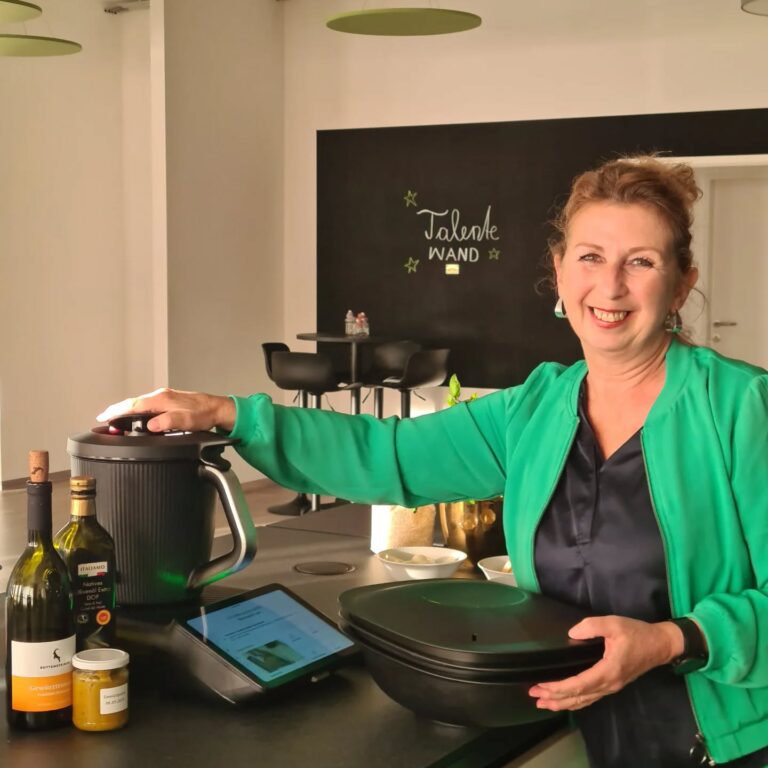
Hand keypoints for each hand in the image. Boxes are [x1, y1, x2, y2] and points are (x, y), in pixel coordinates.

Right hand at [96, 387, 235, 432]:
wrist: (218, 409)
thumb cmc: (204, 414)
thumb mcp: (186, 421)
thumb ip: (168, 422)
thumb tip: (150, 426)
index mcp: (162, 399)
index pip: (133, 405)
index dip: (117, 411)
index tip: (104, 417)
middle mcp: (162, 396)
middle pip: (134, 403)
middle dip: (117, 410)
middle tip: (104, 419)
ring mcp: (165, 397)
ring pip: (140, 403)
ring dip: (126, 410)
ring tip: (115, 418)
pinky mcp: (169, 401)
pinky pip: (148, 405)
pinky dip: (137, 410)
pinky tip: (136, 416)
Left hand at [528, 616, 683, 710]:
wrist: (660, 645)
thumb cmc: (637, 633)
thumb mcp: (614, 624)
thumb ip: (591, 626)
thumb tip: (572, 634)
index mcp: (608, 671)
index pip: (579, 684)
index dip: (559, 687)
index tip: (542, 686)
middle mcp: (609, 684)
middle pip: (578, 697)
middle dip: (555, 698)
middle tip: (534, 696)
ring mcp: (611, 687)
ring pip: (584, 700)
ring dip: (563, 703)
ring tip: (544, 703)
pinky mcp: (612, 685)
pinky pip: (591, 698)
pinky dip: (576, 701)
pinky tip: (566, 702)